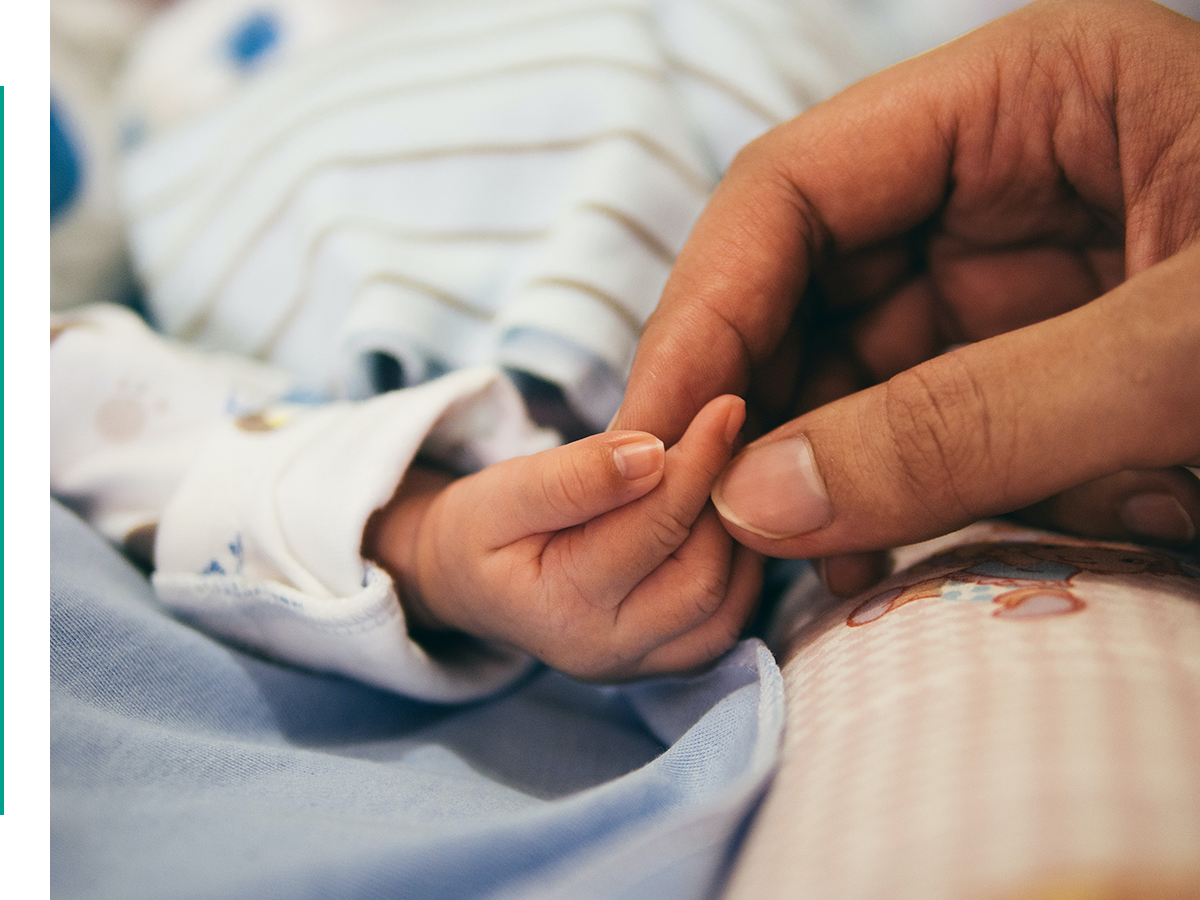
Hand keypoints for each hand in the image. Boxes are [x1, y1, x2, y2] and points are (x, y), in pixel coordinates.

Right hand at [365, 396, 762, 680]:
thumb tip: (653, 454)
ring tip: (725, 474)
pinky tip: (722, 518)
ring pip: (727, 607)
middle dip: (723, 502)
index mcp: (561, 607)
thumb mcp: (504, 491)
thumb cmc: (482, 529)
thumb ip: (573, 476)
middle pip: (702, 577)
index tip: (725, 406)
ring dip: (739, 536)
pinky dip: (739, 569)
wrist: (469, 581)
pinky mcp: (663, 663)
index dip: (697, 462)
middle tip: (729, 438)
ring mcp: (639, 666)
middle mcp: (607, 652)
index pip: (653, 528)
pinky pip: (727, 623)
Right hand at [613, 0, 1199, 593]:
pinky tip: (849, 565)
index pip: (796, 188)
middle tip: (698, 526)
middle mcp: (1000, 180)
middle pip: (804, 284)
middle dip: (745, 405)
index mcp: (1027, 95)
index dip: (704, 308)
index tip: (656, 432)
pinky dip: (868, 500)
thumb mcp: (1190, 357)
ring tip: (771, 568)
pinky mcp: (1034, 373)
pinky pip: (908, 428)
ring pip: (844, 369)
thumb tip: (759, 499)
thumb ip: (967, 425)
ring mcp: (1013, 281)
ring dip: (800, 468)